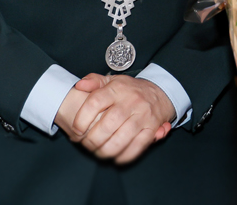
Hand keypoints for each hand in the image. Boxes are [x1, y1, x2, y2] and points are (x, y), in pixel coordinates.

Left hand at [60, 73, 174, 163]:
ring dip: (106, 151)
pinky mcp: (152, 128)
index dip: (82, 118)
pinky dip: (125, 156)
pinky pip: (137, 146)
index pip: (95, 102)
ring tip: (98, 152)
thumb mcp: (112, 80)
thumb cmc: (130, 90)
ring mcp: (142, 115)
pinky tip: (116, 157)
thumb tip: (79, 86)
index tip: (76, 130)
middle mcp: (131, 101)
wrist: (159, 93)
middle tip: (86, 144)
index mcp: (117, 88)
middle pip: (107, 125)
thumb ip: (94, 81)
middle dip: (92, 140)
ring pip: (121, 138)